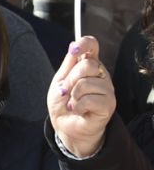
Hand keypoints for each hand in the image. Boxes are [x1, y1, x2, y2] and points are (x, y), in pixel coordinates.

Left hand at [50, 36, 113, 157]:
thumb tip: (74, 45)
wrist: (65, 125)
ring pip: (86, 84)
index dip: (85, 44)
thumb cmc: (63, 102)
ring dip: (73, 96)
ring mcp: (107, 89)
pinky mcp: (109, 104)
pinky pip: (89, 100)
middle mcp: (101, 75)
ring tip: (74, 103)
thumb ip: (69, 64)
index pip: (92, 46)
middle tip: (66, 91)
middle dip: (70, 80)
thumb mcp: (60, 81)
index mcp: (89, 65)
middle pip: (87, 65)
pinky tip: (79, 110)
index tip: (75, 49)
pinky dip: (78, 106)